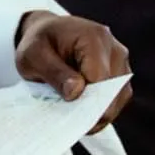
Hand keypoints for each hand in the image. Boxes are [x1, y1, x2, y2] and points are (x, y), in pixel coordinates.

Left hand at [14, 13, 133, 132]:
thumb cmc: (39, 42)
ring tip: (74, 116)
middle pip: (113, 91)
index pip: (99, 78)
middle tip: (69, 122)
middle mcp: (113, 48)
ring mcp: (120, 61)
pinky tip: (83, 110)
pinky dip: (102, 108)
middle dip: (92, 110)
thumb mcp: (33, 55)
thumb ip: (54, 73)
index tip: (70, 116)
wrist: (48, 33)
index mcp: (93, 38)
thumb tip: (76, 92)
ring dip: (98, 111)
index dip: (86, 102)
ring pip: (119, 97)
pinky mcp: (120, 72)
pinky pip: (118, 98)